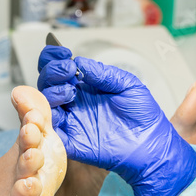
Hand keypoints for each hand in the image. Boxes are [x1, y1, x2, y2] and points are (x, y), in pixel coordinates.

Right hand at [38, 45, 195, 195]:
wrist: (151, 144)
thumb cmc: (142, 116)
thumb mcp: (127, 85)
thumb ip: (104, 73)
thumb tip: (80, 62)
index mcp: (85, 87)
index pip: (58, 69)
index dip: (53, 57)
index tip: (63, 51)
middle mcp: (74, 103)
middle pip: (47, 84)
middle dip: (52, 72)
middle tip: (68, 70)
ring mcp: (71, 122)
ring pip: (43, 106)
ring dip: (50, 93)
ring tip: (69, 91)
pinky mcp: (70, 142)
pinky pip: (50, 132)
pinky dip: (47, 120)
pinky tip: (61, 111)